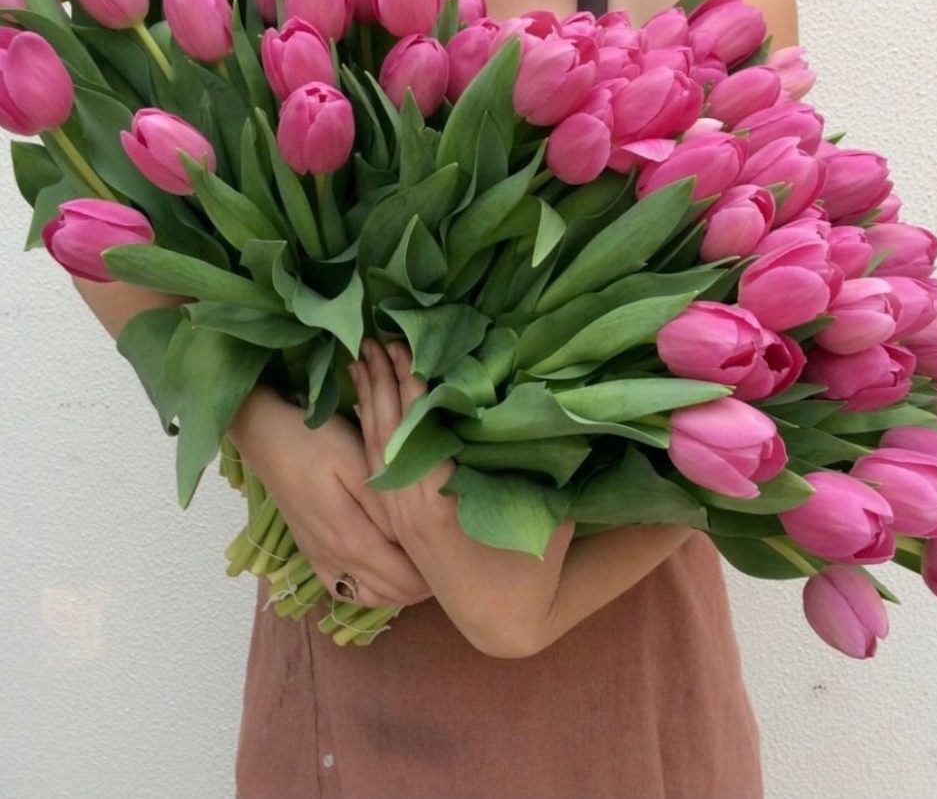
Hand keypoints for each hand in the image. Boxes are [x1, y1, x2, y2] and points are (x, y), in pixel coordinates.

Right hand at [230, 385, 433, 607]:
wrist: (267, 436)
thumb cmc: (317, 441)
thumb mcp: (357, 461)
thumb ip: (384, 502)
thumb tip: (411, 534)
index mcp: (350, 538)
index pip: (402, 578)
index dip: (431, 576)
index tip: (454, 560)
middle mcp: (334, 558)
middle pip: (387, 592)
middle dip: (420, 586)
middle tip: (445, 563)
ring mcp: (318, 557)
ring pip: (365, 596)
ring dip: (397, 591)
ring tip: (421, 569)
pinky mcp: (310, 550)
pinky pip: (342, 587)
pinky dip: (369, 589)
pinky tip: (383, 572)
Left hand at [351, 338, 575, 656]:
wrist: (506, 623)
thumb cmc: (535, 568)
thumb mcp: (548, 514)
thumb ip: (541, 466)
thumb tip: (545, 408)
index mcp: (441, 505)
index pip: (418, 434)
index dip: (413, 389)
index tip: (409, 348)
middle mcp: (410, 509)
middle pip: (389, 434)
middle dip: (385, 384)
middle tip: (379, 338)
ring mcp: (400, 517)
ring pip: (375, 449)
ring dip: (371, 402)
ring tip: (364, 357)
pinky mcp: (399, 521)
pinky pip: (376, 467)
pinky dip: (369, 431)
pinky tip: (366, 402)